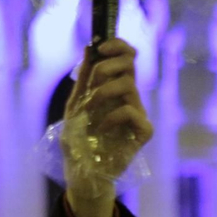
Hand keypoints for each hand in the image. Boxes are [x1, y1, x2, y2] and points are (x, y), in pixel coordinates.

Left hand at [62, 39, 153, 216]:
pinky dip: (113, 116)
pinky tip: (102, 128)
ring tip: (91, 107)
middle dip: (110, 64)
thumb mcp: (74, 105)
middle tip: (95, 79)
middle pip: (131, 64)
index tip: (101, 46)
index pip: (126, 57)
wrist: (81, 171)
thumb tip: (89, 47)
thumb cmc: (79, 140)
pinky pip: (133, 112)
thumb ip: (83, 78)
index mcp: (114, 87)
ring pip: (129, 85)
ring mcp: (137, 114)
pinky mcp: (142, 132)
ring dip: (104, 91)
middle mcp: (128, 97)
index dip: (118, 46)